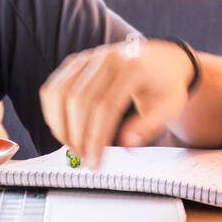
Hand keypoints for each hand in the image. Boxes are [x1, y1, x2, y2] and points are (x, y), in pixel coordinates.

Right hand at [39, 37, 193, 167]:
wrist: (163, 60)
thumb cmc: (166, 86)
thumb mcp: (169, 107)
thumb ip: (148, 127)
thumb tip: (125, 145)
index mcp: (133, 67)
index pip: (106, 106)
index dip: (96, 138)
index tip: (94, 163)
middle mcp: (107, 57)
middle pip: (79, 100)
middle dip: (77, 135)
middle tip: (84, 159)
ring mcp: (88, 57)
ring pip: (60, 93)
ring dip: (60, 126)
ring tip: (74, 147)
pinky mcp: (76, 61)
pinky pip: (53, 87)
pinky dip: (52, 112)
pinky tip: (64, 130)